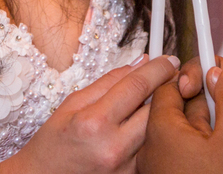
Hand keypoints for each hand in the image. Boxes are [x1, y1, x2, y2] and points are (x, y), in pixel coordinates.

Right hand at [0, 54, 180, 173]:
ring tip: (148, 107)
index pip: (137, 86)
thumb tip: (140, 63)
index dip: (158, 69)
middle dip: (164, 91)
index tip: (168, 60)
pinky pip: (149, 151)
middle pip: (156, 110)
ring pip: (158, 132)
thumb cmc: (53, 143)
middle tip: (166, 81)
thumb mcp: (72, 104)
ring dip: (159, 115)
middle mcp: (113, 147)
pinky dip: (150, 137)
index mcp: (95, 122)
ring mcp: (124, 168)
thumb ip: (109, 82)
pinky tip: (139, 131)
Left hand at [139, 61, 222, 173]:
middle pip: (176, 107)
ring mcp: (154, 164)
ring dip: (204, 127)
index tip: (216, 77)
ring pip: (180, 131)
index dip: (196, 77)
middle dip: (204, 104)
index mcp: (161, 129)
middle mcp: (150, 146)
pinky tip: (219, 158)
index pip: (171, 84)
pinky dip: (198, 146)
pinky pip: (178, 150)